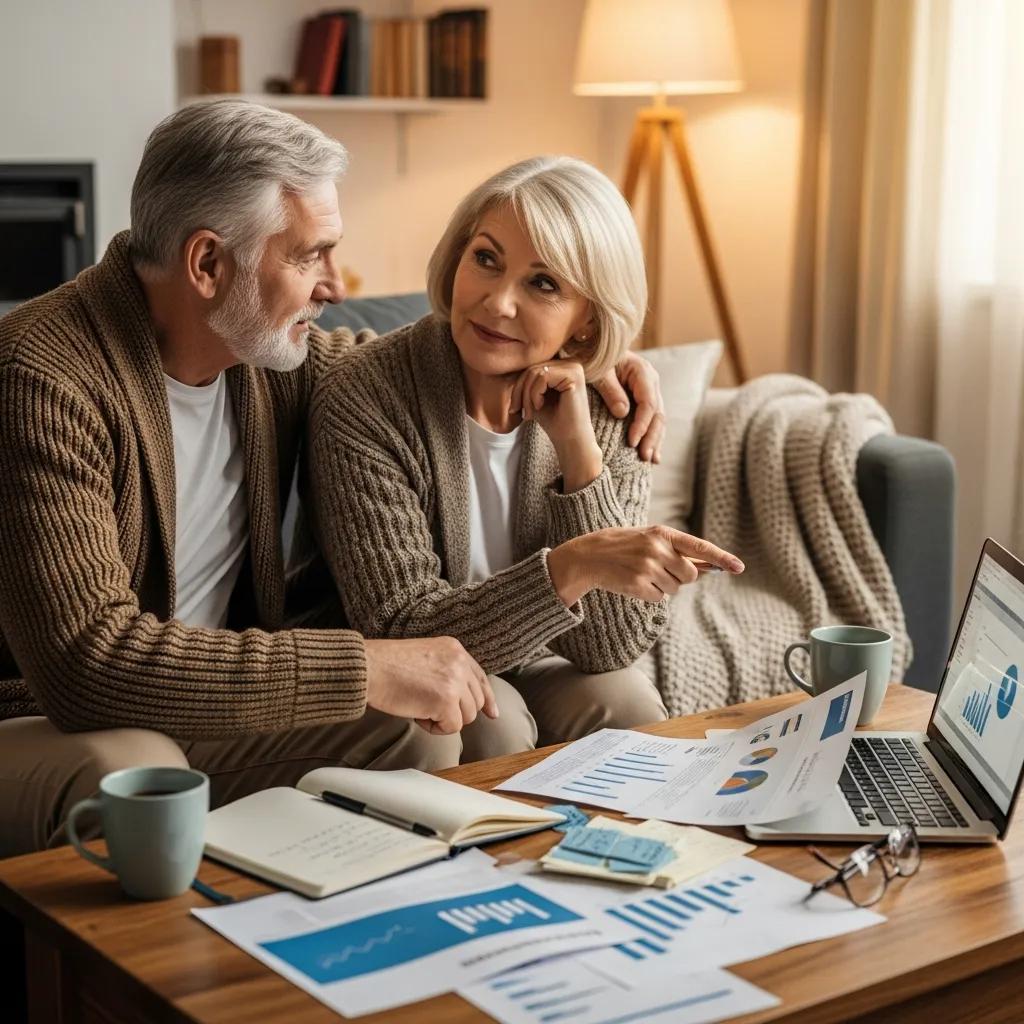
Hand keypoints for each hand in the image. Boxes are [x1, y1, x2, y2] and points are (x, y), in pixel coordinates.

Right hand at [363, 637, 497, 734]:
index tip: (492, 713)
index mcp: (454, 649)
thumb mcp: (425, 657)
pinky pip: (452, 727)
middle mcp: (459, 662)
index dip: (488, 698)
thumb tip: (462, 699)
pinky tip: (418, 715)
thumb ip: (446, 671)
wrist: (369, 668)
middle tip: (428, 708)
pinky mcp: (446, 700)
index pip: (480, 677)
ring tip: (419, 708)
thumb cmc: (387, 666)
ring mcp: (455, 681)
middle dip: (456, 712)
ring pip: (466, 716)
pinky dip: (434, 728)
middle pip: (475, 701)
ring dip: (444, 720)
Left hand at [510, 360, 601, 490]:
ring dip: (526, 395)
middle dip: (520, 391)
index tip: (514, 408)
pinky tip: (539, 406)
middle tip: (517, 411)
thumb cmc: (554, 421)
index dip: (518, 386)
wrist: (571, 440)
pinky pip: (542, 377)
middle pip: (532, 368)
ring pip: (535, 372)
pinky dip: (534, 394)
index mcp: (564, 366)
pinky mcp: (574, 375)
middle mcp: (572, 363)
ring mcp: (574, 367)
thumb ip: (527, 381)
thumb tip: (508, 367)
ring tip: (529, 413)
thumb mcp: (534, 397)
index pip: (533, 367)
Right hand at [546, 525, 743, 605]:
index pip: (699, 547)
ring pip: (675, 588)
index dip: (721, 558)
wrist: (588, 556)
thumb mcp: (649, 540)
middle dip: (680, 577)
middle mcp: (657, 549)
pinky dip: (651, 594)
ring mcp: (647, 568)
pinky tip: (634, 583)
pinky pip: (659, 598)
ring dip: (663, 586)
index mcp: (662, 533)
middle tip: (659, 569)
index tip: (739, 567)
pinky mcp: (638, 585)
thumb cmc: (623, 546)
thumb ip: (677, 551)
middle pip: (690, 574)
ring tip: (641, 573)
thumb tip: (708, 567)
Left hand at [593, 351, 664, 462]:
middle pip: (658, 413)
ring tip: (651, 460)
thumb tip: (623, 413)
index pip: (648, 403)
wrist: (590, 348)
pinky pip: (652, 420)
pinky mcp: (644, 400)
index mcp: (642, 371)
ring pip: (658, 419)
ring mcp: (650, 391)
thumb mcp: (598, 371)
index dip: (641, 424)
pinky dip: (652, 436)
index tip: (631, 442)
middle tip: (645, 457)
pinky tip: (653, 454)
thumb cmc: (592, 358)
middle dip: (652, 437)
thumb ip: (610, 390)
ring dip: (655, 440)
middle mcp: (651, 381)